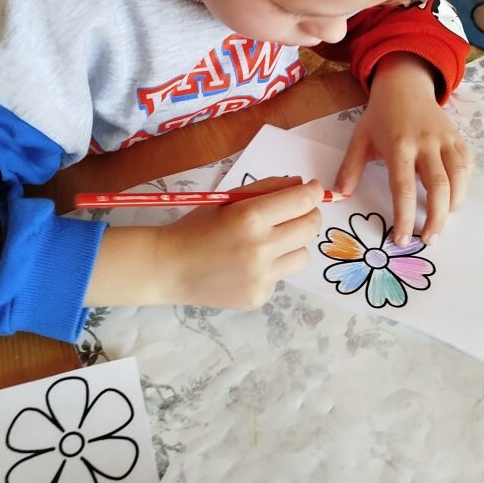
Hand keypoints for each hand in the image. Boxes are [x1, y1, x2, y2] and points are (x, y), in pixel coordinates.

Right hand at [85, 177, 322, 309]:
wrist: (169, 268)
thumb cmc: (197, 227)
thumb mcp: (229, 200)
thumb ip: (267, 189)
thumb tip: (302, 185)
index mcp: (251, 217)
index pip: (302, 201)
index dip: (314, 192)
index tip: (314, 189)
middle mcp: (261, 247)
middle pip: (310, 228)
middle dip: (310, 215)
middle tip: (299, 213)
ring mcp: (261, 277)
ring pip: (303, 256)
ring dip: (293, 245)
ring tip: (270, 243)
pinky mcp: (259, 297)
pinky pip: (280, 277)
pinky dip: (272, 268)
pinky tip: (248, 267)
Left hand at [334, 54, 471, 246]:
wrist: (405, 86)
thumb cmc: (380, 117)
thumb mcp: (360, 138)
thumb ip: (350, 167)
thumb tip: (340, 195)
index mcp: (398, 145)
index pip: (403, 188)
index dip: (405, 217)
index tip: (403, 240)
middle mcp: (425, 143)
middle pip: (438, 187)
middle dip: (436, 219)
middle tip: (429, 241)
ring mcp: (445, 140)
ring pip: (458, 177)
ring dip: (453, 205)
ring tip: (441, 223)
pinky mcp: (458, 138)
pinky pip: (466, 166)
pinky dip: (463, 187)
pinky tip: (453, 200)